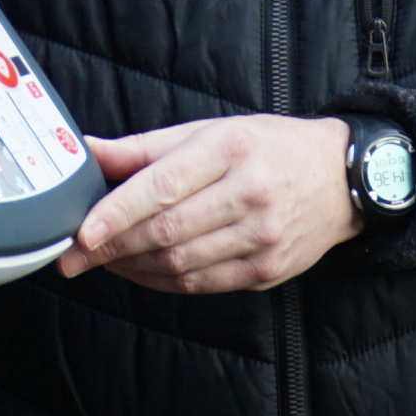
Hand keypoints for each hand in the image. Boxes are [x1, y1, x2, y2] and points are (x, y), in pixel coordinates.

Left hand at [57, 117, 354, 293]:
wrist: (342, 179)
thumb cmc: (268, 147)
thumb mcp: (210, 131)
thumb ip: (145, 147)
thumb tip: (87, 152)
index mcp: (231, 149)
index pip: (163, 186)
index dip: (117, 213)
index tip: (82, 233)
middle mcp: (251, 193)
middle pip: (167, 230)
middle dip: (111, 247)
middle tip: (73, 255)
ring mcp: (263, 237)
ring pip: (180, 264)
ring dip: (131, 267)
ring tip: (103, 260)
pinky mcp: (268, 271)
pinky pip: (201, 285)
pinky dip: (162, 282)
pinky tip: (140, 271)